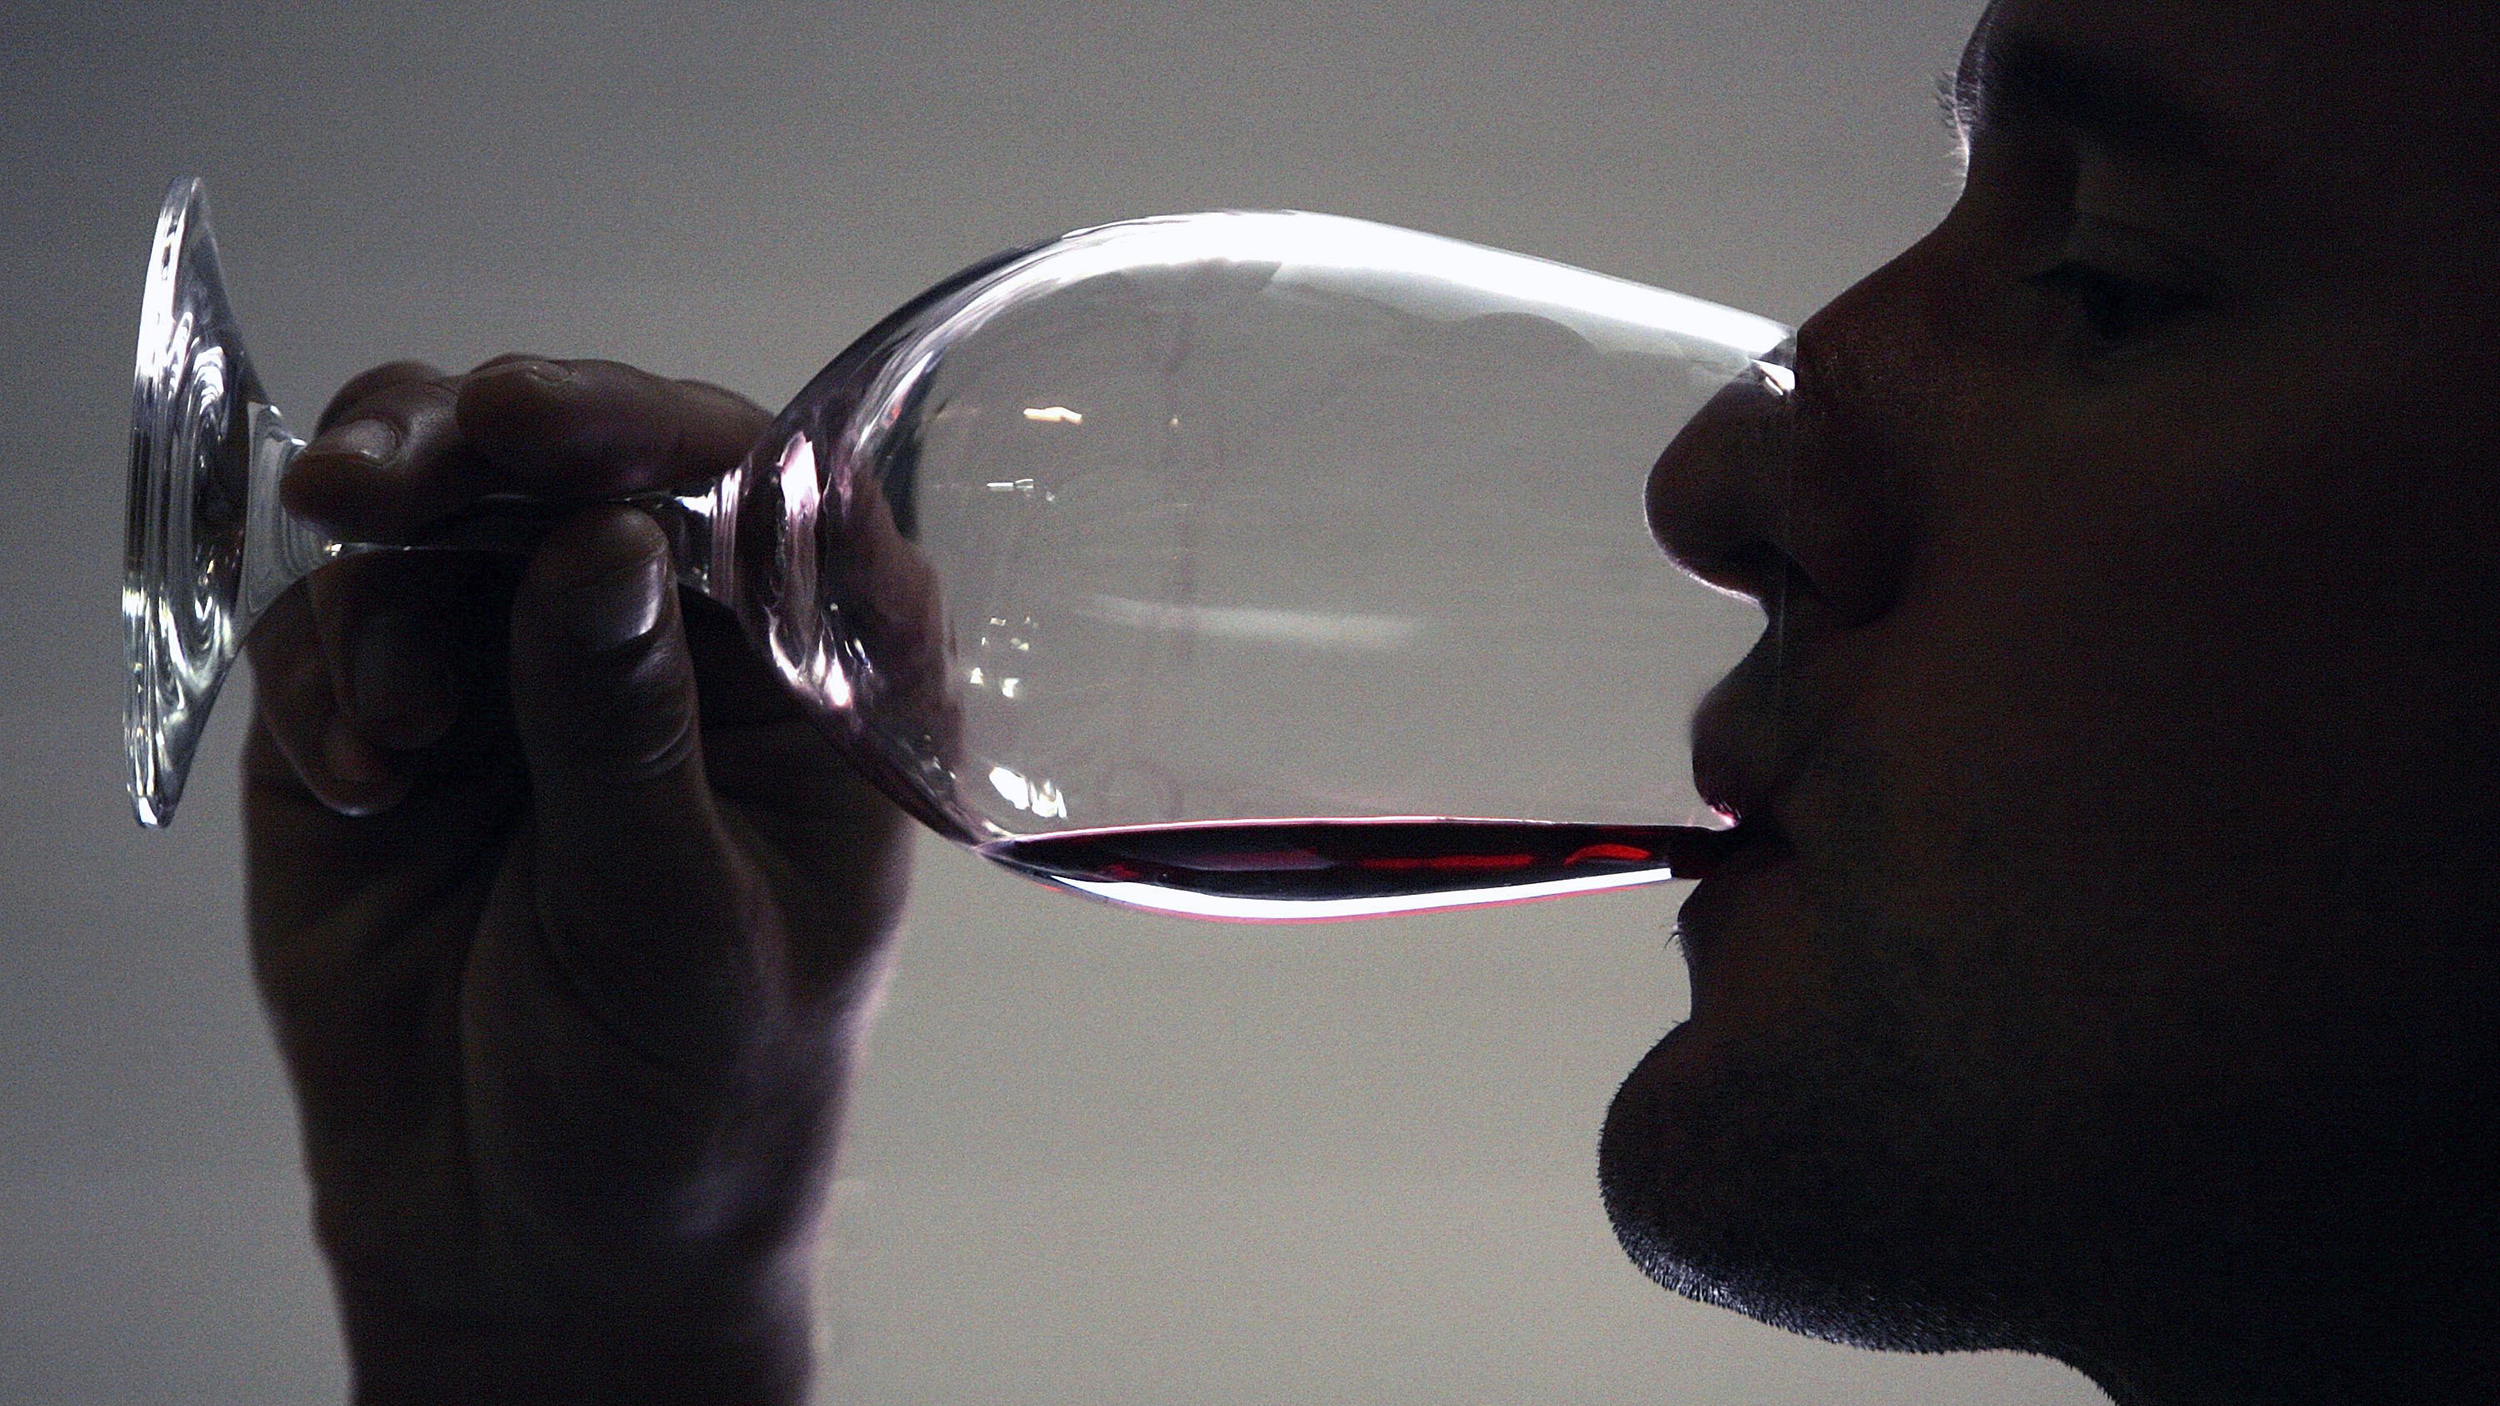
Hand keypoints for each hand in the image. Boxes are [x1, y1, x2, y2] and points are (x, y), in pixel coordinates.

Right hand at [243, 357, 911, 1403]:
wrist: (538, 1243)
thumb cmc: (686, 1100)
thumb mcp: (678, 929)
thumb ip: (629, 738)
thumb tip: (603, 541)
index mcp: (810, 681)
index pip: (763, 495)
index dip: (660, 432)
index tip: (553, 428)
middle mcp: (674, 646)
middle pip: (586, 463)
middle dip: (483, 446)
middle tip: (392, 473)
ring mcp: (524, 671)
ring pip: (446, 513)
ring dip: (391, 557)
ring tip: (397, 718)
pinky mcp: (390, 721)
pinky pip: (334, 626)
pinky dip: (326, 675)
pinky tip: (364, 781)